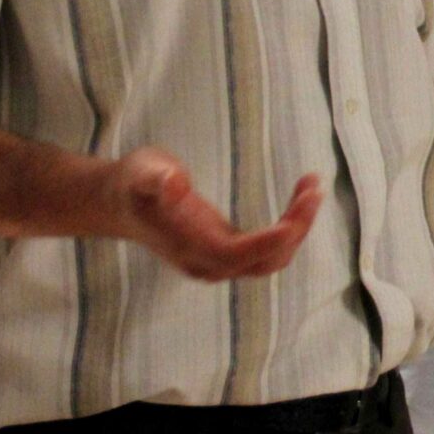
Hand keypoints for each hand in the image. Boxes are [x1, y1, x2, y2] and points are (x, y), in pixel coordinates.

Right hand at [102, 148, 321, 281]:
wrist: (121, 203)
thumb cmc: (134, 183)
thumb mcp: (142, 171)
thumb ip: (157, 178)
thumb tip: (175, 184)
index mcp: (186, 245)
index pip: (234, 255)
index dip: (267, 242)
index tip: (295, 218)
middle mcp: (205, 262)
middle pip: (262, 262)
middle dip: (294, 230)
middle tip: (313, 188)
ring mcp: (216, 261)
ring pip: (269, 260)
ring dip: (297, 229)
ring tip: (311, 187)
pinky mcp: (226, 251)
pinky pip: (266, 251)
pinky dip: (289, 229)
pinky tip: (299, 198)